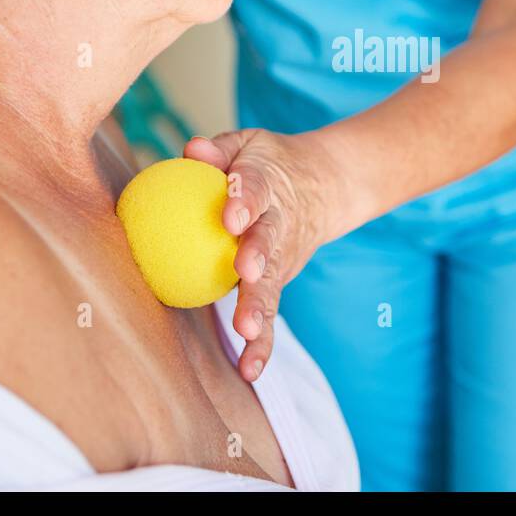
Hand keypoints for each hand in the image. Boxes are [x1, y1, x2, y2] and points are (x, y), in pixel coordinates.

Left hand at [184, 129, 344, 382]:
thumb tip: (190, 149)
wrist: (325, 185)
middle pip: (270, 241)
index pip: (257, 188)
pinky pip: (271, 313)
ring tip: (246, 330)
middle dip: (260, 256)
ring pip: (272, 283)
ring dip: (260, 306)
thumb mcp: (248, 145)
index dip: (245, 199)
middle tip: (247, 271)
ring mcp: (283, 256)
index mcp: (269, 184)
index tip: (232, 213)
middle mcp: (280, 224)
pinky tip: (248, 371)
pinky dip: (263, 343)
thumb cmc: (267, 163)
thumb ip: (219, 150)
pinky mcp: (281, 280)